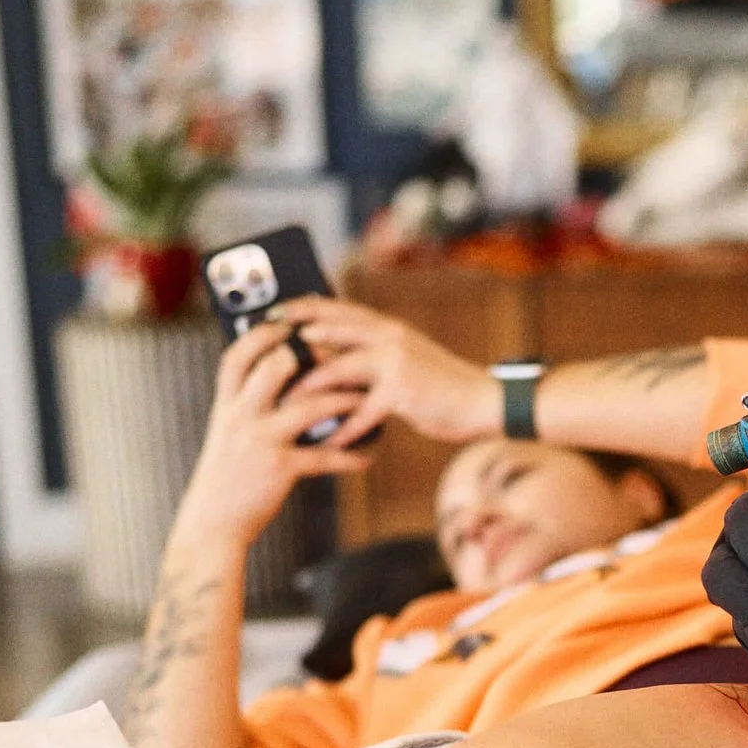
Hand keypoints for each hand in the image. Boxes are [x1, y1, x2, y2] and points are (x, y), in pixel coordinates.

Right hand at [170, 320, 373, 553]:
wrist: (212, 522)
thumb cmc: (226, 475)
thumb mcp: (228, 433)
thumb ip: (247, 407)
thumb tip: (278, 383)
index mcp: (226, 404)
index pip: (238, 355)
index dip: (263, 334)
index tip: (289, 324)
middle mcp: (240, 415)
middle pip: (274, 367)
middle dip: (312, 356)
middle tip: (342, 355)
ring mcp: (260, 440)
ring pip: (308, 406)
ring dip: (345, 400)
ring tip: (368, 400)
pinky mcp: (279, 468)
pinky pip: (323, 456)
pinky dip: (349, 455)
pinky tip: (367, 456)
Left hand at [277, 295, 502, 446]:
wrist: (483, 401)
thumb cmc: (442, 387)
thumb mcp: (407, 359)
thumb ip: (374, 355)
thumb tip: (336, 362)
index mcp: (388, 327)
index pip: (339, 308)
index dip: (305, 307)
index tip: (275, 311)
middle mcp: (389, 337)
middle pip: (330, 330)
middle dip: (294, 339)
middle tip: (264, 348)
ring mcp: (395, 362)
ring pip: (339, 369)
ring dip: (309, 386)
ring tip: (286, 401)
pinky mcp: (401, 391)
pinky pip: (362, 411)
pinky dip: (345, 428)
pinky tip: (330, 441)